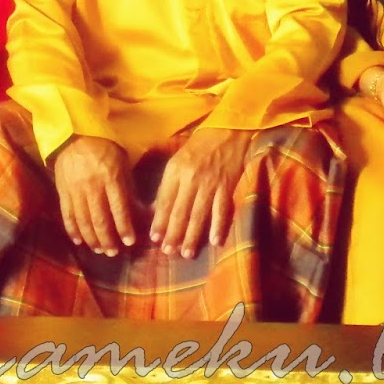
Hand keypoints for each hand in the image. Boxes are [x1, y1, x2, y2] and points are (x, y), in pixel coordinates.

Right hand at [53, 135, 136, 255]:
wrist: (75, 134)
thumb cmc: (105, 148)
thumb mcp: (122, 163)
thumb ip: (128, 188)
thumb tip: (141, 214)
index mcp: (110, 177)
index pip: (119, 208)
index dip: (124, 228)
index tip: (130, 242)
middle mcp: (92, 185)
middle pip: (100, 220)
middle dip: (107, 240)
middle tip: (114, 252)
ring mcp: (75, 189)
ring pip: (83, 221)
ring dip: (92, 239)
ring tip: (99, 250)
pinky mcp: (62, 191)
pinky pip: (67, 215)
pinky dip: (73, 230)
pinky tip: (79, 241)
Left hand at [149, 128, 250, 257]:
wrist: (228, 130)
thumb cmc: (200, 145)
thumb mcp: (178, 159)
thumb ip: (170, 183)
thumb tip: (158, 210)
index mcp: (175, 170)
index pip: (164, 201)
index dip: (159, 221)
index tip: (155, 238)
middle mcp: (191, 178)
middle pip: (180, 212)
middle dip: (173, 234)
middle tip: (168, 253)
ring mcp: (210, 183)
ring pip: (198, 215)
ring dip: (192, 236)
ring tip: (186, 253)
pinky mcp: (227, 185)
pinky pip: (222, 209)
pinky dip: (218, 226)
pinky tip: (214, 241)